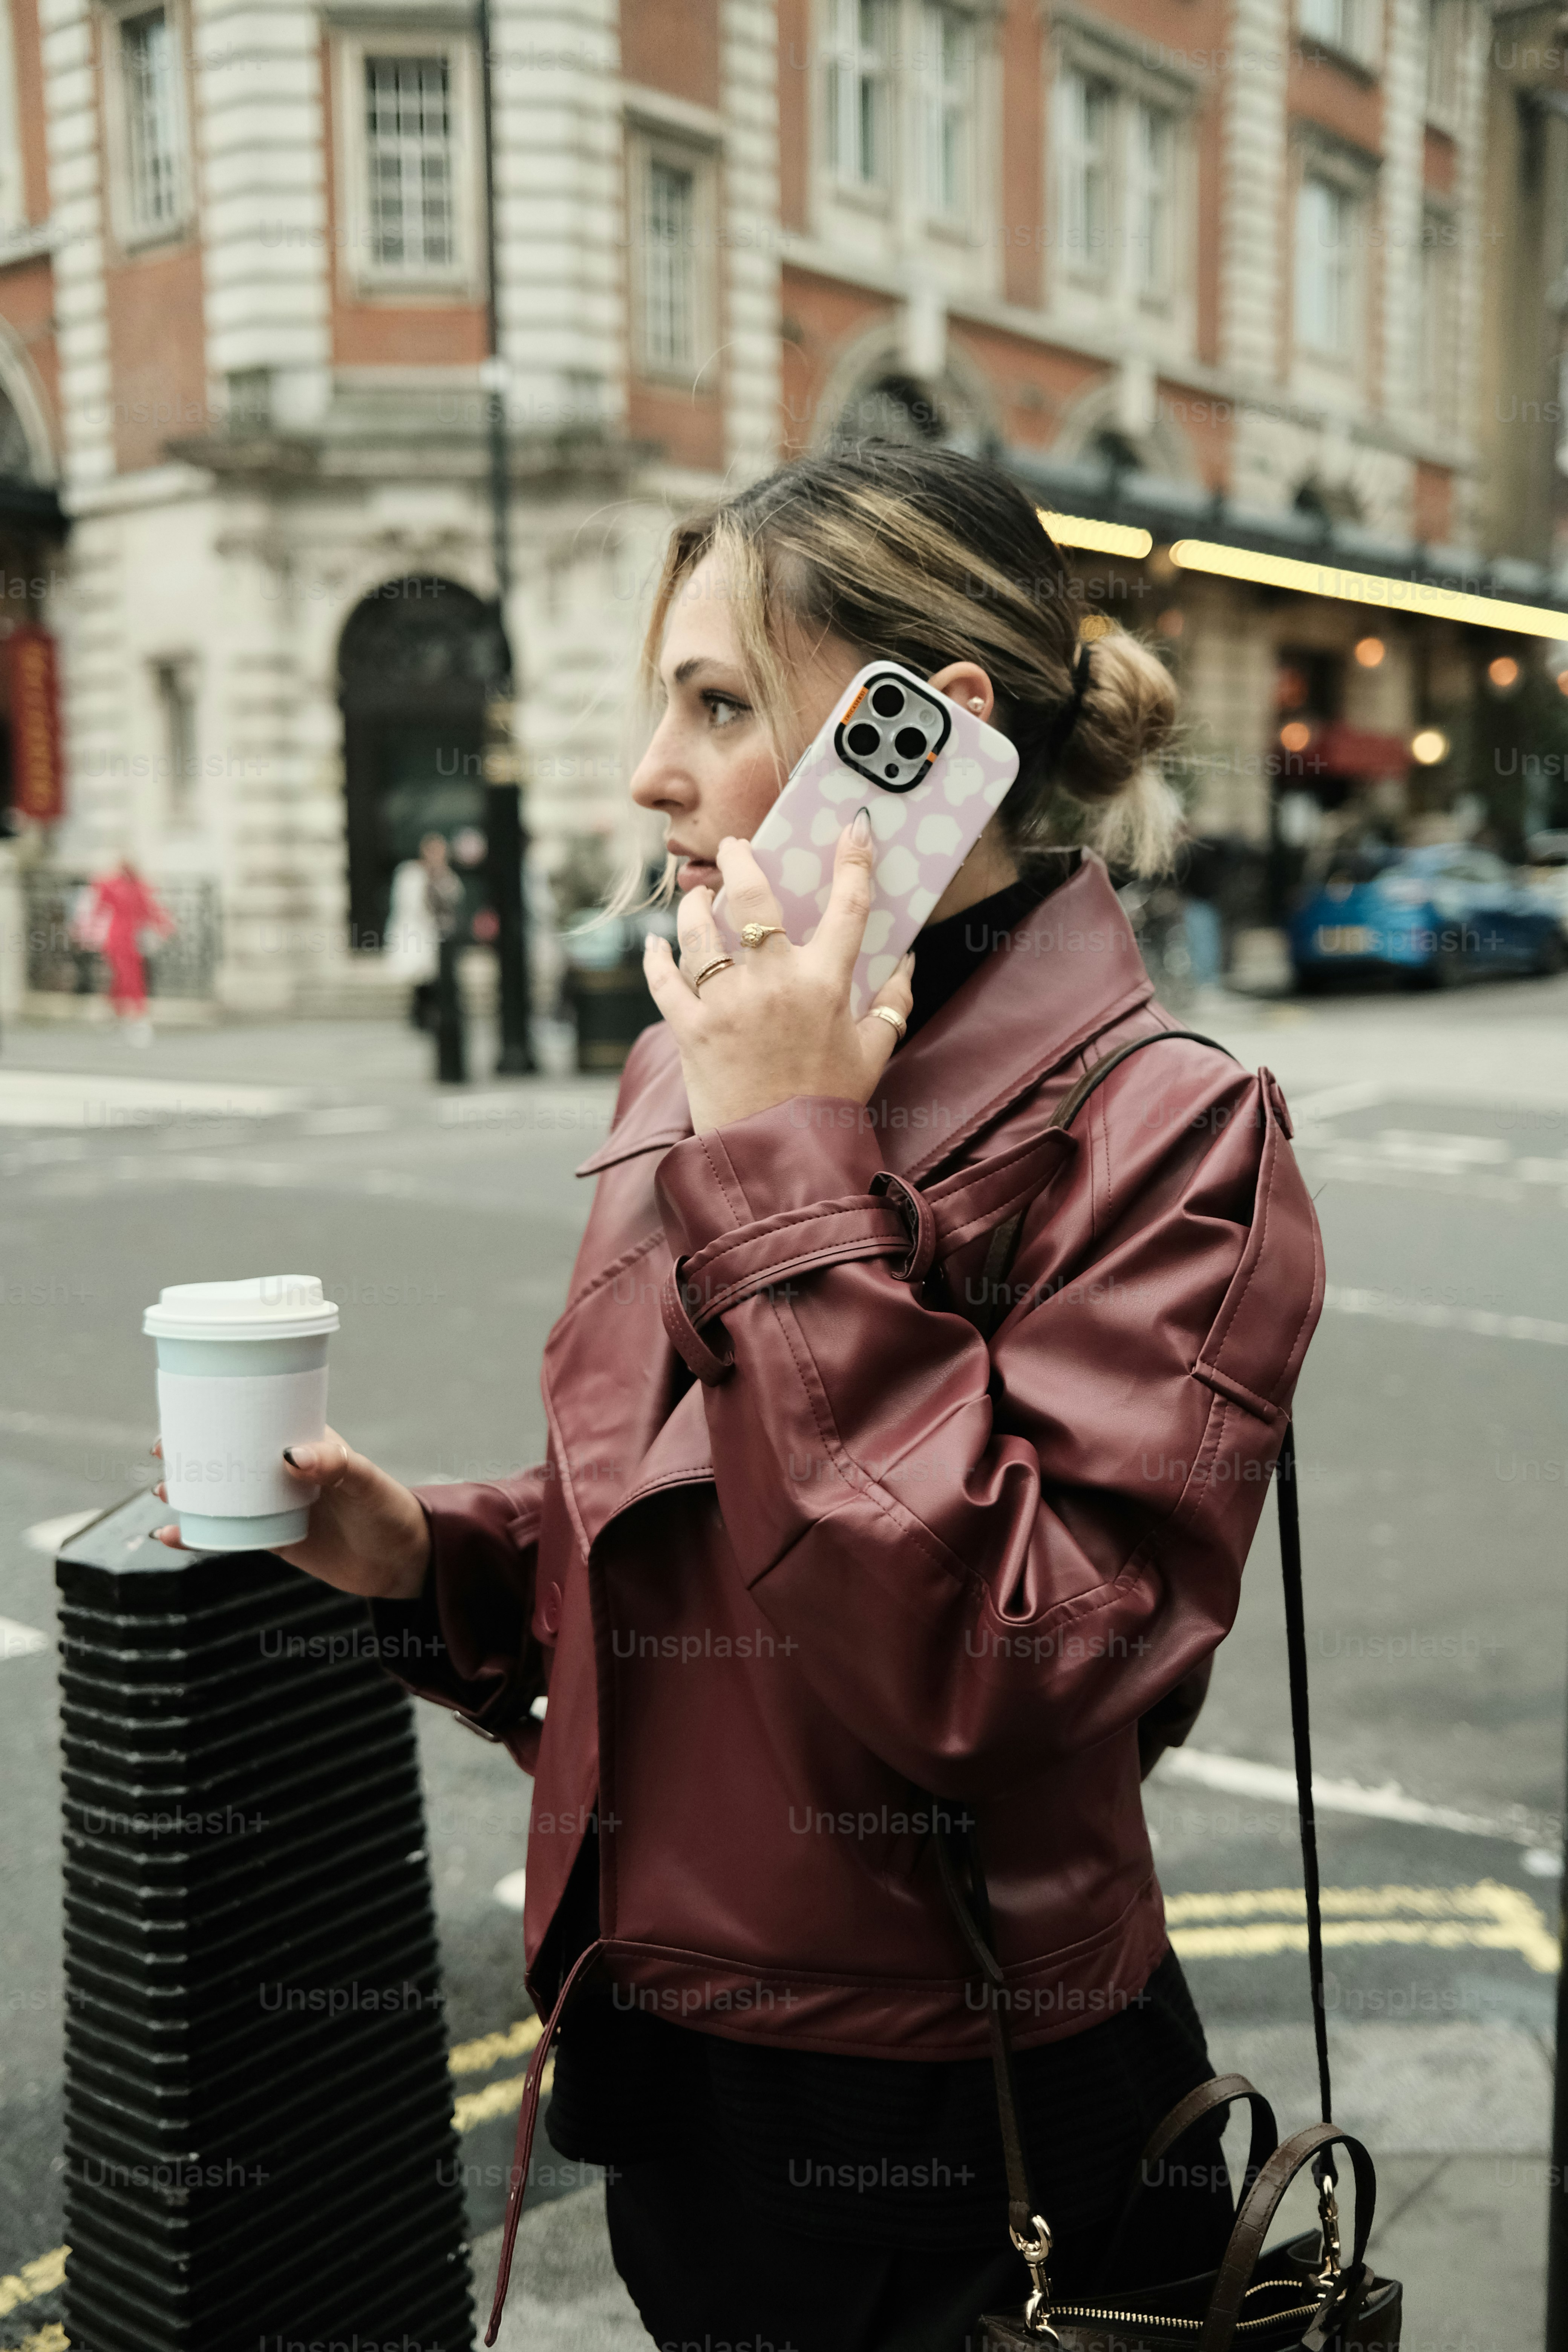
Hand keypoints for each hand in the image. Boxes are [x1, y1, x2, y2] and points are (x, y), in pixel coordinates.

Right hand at [151, 1427, 431, 1600]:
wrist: (403, 1562)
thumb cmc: (391, 1511)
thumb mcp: (367, 1482)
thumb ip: (337, 1465)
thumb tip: (292, 1455)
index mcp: (307, 1444)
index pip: (258, 1420)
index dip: (221, 1414)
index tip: (185, 1414)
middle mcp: (286, 1472)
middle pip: (230, 1455)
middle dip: (194, 1451)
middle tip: (164, 1454)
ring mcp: (276, 1506)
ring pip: (223, 1494)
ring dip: (190, 1492)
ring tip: (165, 1492)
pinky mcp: (274, 1539)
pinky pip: (228, 1534)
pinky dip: (198, 1536)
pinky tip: (171, 1537)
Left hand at [642, 815, 914, 1134]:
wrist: (778, 1155)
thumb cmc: (827, 1103)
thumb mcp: (872, 1053)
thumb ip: (892, 1002)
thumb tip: (906, 961)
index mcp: (826, 984)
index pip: (848, 906)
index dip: (854, 860)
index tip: (853, 828)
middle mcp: (775, 982)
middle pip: (754, 895)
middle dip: (741, 858)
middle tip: (734, 847)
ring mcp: (728, 1002)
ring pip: (700, 929)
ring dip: (694, 904)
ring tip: (696, 896)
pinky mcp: (690, 1028)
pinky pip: (663, 978)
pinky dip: (655, 956)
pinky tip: (656, 942)